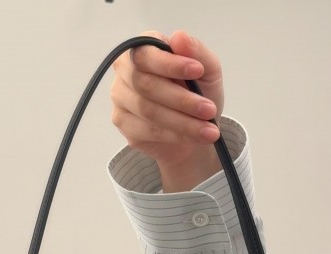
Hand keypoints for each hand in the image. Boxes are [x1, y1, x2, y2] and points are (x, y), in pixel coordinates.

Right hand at [111, 30, 224, 191]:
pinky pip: (146, 130)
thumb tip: (179, 37)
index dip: (171, 64)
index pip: (146, 54)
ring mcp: (121, 98)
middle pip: (146, 84)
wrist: (195, 130)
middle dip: (182, 99)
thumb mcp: (208, 70)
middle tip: (209, 110)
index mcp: (143, 50)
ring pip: (148, 110)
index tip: (198, 71)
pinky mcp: (124, 124)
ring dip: (182, 122)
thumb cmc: (198, 93)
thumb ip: (197, 51)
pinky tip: (192, 139)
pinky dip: (173, 135)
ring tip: (207, 130)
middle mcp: (126, 72)